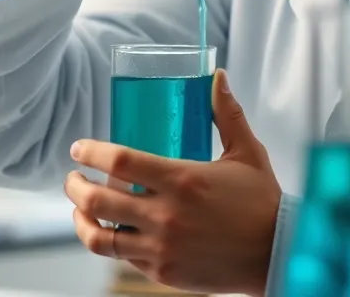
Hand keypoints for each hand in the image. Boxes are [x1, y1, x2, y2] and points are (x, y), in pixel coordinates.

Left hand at [64, 70, 280, 295]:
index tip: (79, 148)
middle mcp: (165, 215)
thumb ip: (227, 113)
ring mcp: (161, 248)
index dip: (91, 152)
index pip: (120, 162)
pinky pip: (123, 257)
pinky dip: (110, 242)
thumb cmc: (262, 201)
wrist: (276, 254)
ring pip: (100, 238)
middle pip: (97, 201)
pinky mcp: (163, 272)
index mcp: (182, 180)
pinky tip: (111, 231)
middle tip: (72, 177)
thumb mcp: (246, 152)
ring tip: (79, 209)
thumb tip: (217, 77)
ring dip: (80, 220)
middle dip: (74, 186)